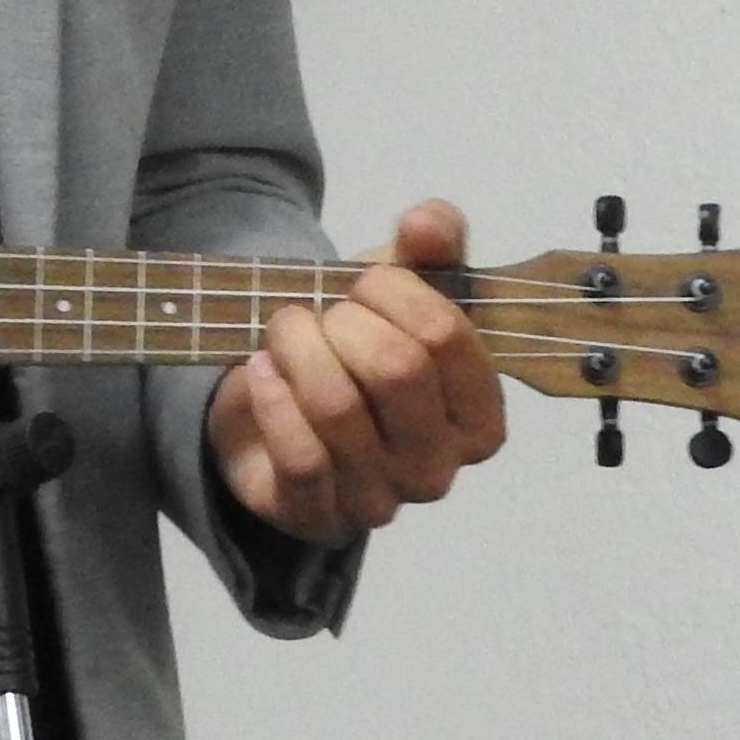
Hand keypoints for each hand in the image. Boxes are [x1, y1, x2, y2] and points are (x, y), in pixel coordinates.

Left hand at [207, 199, 506, 541]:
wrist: (279, 402)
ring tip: (283, 330)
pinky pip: (299, 456)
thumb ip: (429, 247)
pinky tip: (261, 369)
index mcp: (479, 417)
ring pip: (338, 409)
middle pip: (394, 369)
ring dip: (298, 349)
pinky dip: (273, 399)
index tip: (363, 282)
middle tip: (318, 311)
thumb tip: (430, 222)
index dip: (394, 291)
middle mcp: (439, 469)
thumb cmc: (356, 349)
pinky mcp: (317, 517)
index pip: (446, 336)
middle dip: (344, 320)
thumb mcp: (398, 289)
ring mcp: (380, 501)